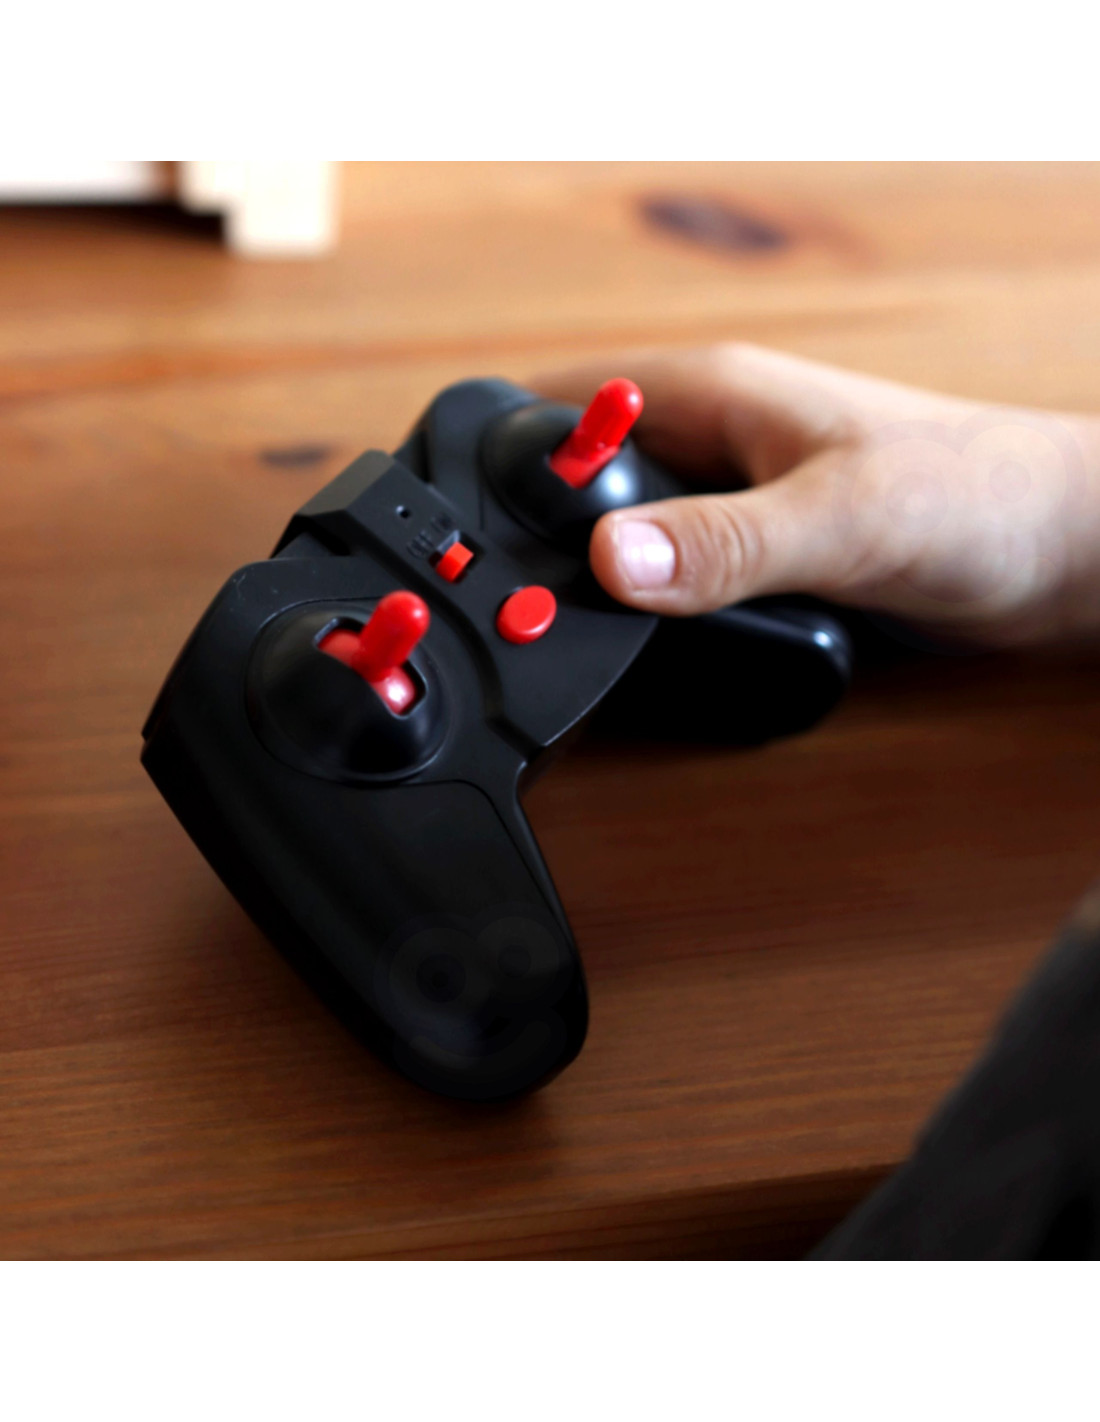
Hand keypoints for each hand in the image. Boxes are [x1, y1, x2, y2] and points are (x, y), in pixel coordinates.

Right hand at [535, 345, 1099, 646]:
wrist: (1054, 552)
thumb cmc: (978, 498)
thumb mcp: (840, 520)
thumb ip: (725, 542)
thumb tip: (611, 558)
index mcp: (714, 395)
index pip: (568, 409)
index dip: (508, 463)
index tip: (467, 537)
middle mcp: (711, 439)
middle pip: (581, 477)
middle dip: (539, 534)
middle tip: (507, 608)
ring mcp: (731, 496)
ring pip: (622, 529)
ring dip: (590, 575)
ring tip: (556, 634)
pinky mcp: (754, 548)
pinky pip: (670, 570)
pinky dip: (643, 604)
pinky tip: (636, 644)